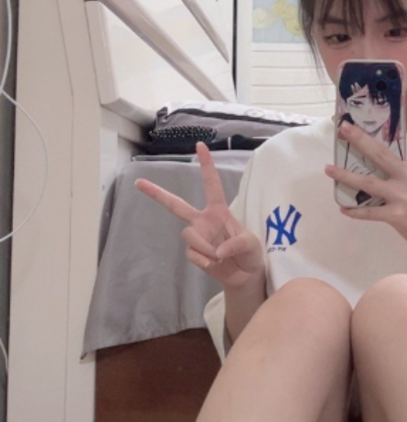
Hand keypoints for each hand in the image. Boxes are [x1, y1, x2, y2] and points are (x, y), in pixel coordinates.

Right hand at [135, 142, 262, 288]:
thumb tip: (217, 250)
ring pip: (188, 235)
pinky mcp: (194, 253)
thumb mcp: (251, 244)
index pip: (212, 184)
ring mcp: (197, 236)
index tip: (200, 145)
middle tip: (139, 182)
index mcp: (219, 210)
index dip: (206, 165)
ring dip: (204, 246)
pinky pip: (191, 253)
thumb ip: (236, 244)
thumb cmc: (250, 253)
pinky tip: (214, 264)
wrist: (245, 276)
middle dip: (157, 194)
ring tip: (219, 256)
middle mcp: (204, 220)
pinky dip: (204, 260)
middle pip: (176, 205)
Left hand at [324, 84, 406, 254]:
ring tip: (327, 168)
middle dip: (359, 139)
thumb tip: (385, 152)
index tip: (406, 88)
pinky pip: (370, 212)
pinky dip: (355, 211)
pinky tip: (343, 208)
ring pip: (368, 182)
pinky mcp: (397, 216)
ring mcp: (404, 196)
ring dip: (345, 175)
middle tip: (343, 127)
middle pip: (381, 154)